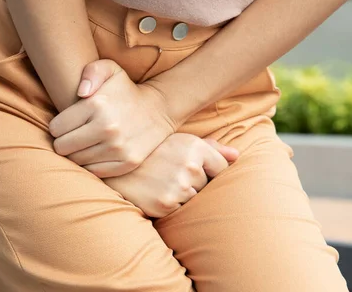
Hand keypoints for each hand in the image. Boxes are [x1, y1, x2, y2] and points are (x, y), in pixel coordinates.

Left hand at [49, 60, 175, 177]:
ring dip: (77, 153)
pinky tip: (97, 152)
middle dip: (63, 141)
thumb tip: (81, 92)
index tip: (68, 123)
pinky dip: (91, 164)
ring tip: (86, 142)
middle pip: (62, 147)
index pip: (56, 128)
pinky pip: (94, 172)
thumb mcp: (109, 69)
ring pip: (76, 161)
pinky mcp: (127, 163)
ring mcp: (118, 148)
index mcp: (97, 105)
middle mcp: (107, 128)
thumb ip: (90, 72)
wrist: (159, 109)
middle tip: (74, 134)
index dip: (58, 126)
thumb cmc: (125, 89)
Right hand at [104, 134, 238, 217]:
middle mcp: (189, 165)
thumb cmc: (151, 151)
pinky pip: (182, 210)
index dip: (207, 169)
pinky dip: (173, 205)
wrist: (114, 165)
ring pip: (196, 198)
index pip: (222, 166)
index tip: (188, 166)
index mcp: (194, 146)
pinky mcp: (167, 205)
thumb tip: (237, 156)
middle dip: (194, 182)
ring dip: (183, 194)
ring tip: (162, 182)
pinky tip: (157, 192)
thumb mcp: (178, 141)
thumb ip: (211, 148)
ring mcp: (178, 187)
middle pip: (208, 184)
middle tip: (169, 173)